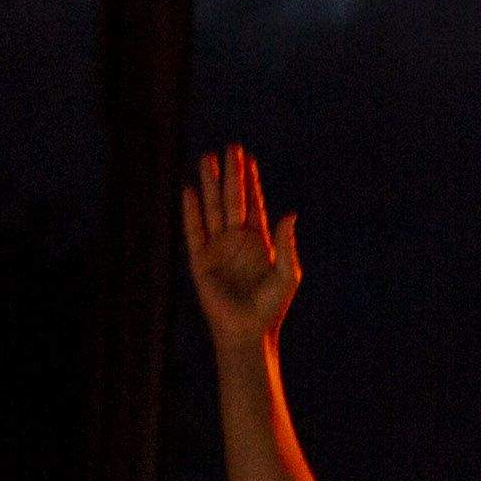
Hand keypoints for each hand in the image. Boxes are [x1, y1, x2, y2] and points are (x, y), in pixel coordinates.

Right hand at [187, 147, 300, 341]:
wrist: (246, 332)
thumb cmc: (270, 308)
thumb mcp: (286, 274)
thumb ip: (287, 244)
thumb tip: (290, 213)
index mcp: (258, 241)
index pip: (253, 203)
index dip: (250, 181)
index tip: (248, 159)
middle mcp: (236, 240)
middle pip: (232, 199)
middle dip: (231, 173)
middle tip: (230, 147)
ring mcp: (217, 248)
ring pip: (212, 208)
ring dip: (210, 184)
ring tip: (206, 159)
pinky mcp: (201, 261)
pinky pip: (194, 231)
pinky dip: (192, 211)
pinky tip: (190, 191)